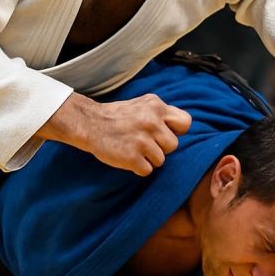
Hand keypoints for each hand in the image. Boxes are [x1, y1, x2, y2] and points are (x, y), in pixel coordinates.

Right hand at [39, 92, 190, 175]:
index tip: (164, 133)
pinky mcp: (132, 157)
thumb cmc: (117, 116)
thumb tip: (180, 128)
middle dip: (160, 147)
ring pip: (161, 160)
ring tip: (133, 148)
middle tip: (143, 142)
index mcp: (156, 106)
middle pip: (173, 145)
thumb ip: (161, 114)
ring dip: (148, 158)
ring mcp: (142, 140)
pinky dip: (137, 167)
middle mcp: (151, 122)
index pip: (185, 123)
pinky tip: (126, 156)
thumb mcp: (142, 105)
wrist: (89, 123)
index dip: (176, 131)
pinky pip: (147, 170)